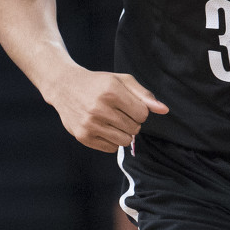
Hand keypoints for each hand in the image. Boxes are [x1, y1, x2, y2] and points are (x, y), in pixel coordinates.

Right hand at [50, 69, 168, 152]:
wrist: (64, 86)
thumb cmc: (98, 83)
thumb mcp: (122, 81)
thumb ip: (144, 95)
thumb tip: (164, 110)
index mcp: (111, 91)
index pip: (143, 114)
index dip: (140, 111)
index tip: (130, 106)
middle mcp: (99, 108)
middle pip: (135, 128)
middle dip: (132, 122)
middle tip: (119, 112)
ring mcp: (90, 124)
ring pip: (124, 141)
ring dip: (123, 133)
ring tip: (113, 121)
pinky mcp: (83, 137)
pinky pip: (111, 148)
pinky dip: (112, 140)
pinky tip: (103, 127)